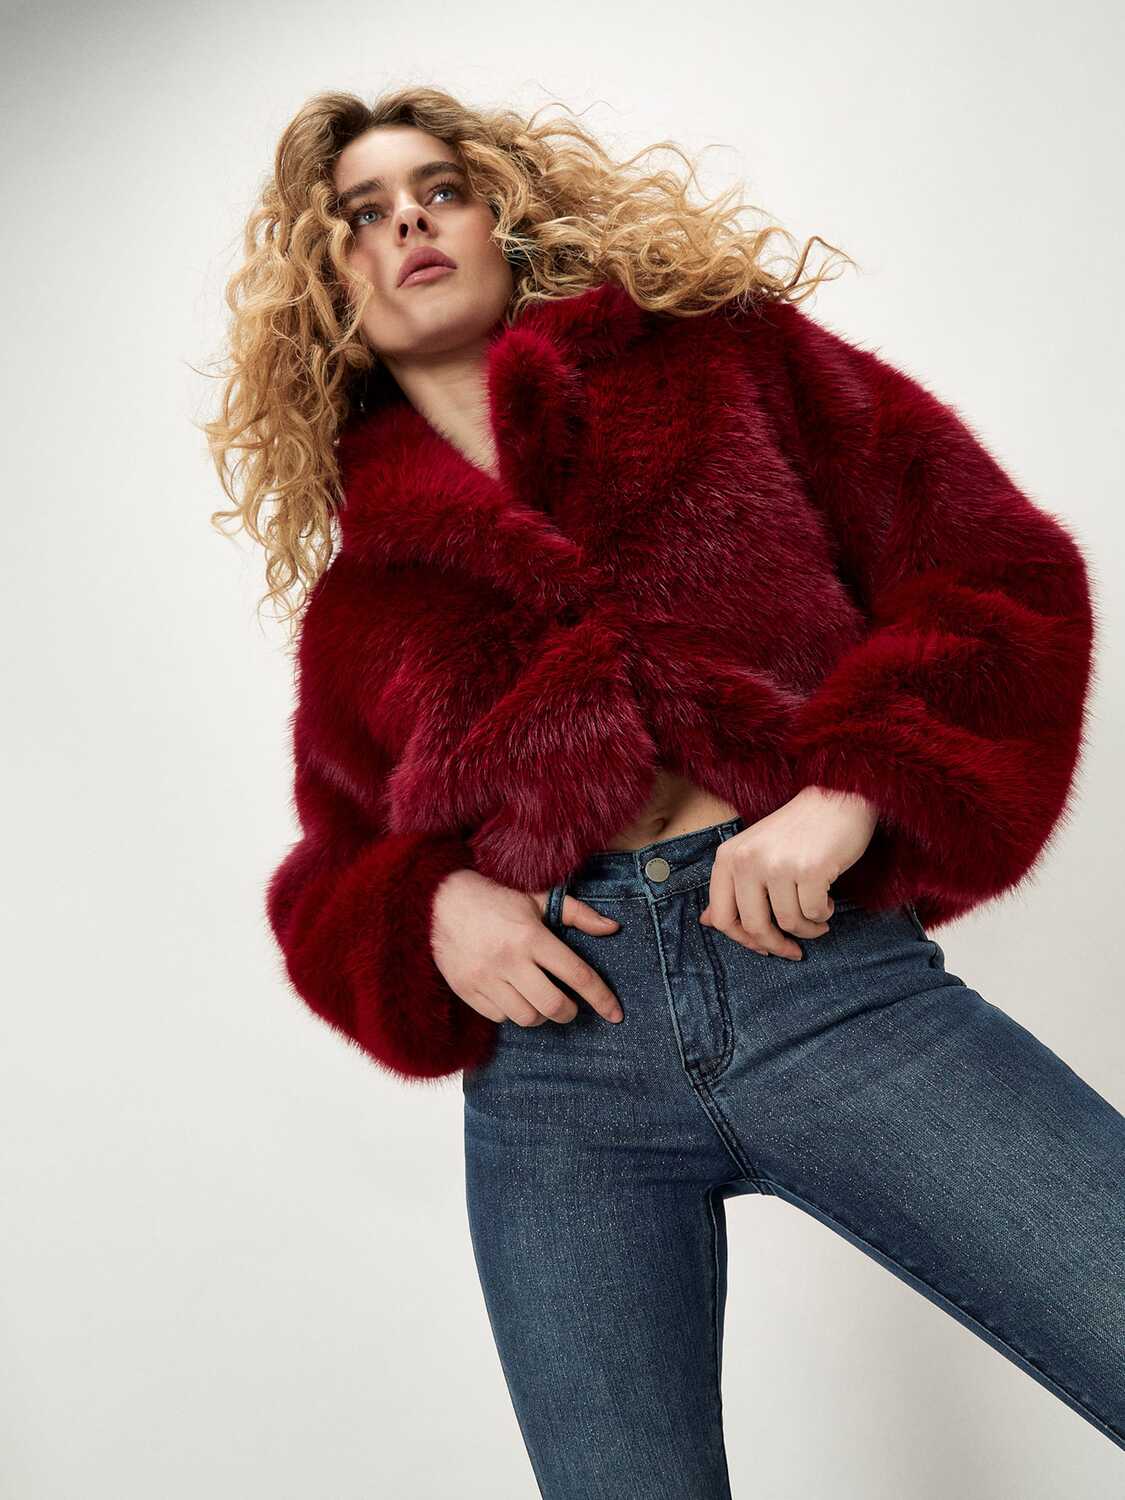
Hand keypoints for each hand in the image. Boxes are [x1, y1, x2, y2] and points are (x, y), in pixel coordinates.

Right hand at [431, 869, 624, 1025]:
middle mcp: (509, 959)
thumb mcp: (538, 899)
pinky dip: (511, 1013)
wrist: (440, 902)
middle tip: (569, 1006)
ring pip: (526, 1017)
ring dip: (540, 1014)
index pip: (577, 975)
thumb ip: (578, 914)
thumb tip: (613, 928)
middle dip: (569, 1012)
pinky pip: (499, 1017)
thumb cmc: (496, 900)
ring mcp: (486, 977)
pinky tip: (512, 996)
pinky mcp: (467, 989)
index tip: (615, 1014)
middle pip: (553, 1006)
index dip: (601, 998)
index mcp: (531, 936)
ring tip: (538, 999)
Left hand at [700, 787, 877, 959]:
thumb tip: (707, 921)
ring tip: (818, 918)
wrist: (838, 798)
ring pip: (789, 922)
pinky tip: (829, 901)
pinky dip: (824, 915)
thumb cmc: (797, 830)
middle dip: (776, 946)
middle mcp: (747, 860)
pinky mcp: (809, 869)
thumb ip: (731, 886)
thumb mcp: (753, 852)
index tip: (763, 948)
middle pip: (754, 926)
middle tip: (794, 950)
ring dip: (808, 929)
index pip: (722, 917)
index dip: (743, 940)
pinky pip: (814, 913)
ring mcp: (777, 864)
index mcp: (728, 856)